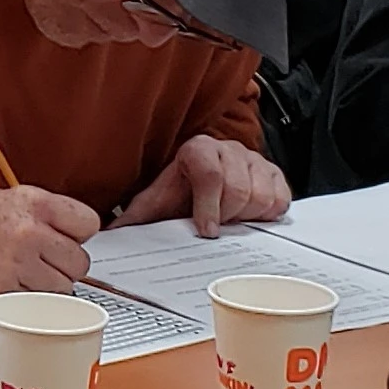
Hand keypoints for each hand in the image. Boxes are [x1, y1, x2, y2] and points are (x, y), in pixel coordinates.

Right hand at [0, 187, 100, 303]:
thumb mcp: (10, 198)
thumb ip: (46, 215)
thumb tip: (75, 236)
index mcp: (34, 203)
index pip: (88, 224)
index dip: (78, 234)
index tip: (67, 239)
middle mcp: (29, 232)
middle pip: (79, 262)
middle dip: (64, 264)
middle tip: (43, 260)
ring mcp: (17, 263)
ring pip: (63, 287)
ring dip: (49, 285)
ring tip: (26, 273)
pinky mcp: (3, 290)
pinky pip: (37, 302)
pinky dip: (29, 299)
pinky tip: (13, 284)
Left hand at [114, 137, 292, 234]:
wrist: (200, 186)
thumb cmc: (178, 195)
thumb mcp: (154, 204)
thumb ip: (134, 219)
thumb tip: (108, 239)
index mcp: (198, 150)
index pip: (210, 175)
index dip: (209, 206)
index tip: (206, 230)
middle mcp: (229, 150)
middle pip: (238, 190)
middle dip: (226, 215)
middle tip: (215, 225)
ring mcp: (255, 160)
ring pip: (262, 197)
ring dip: (246, 216)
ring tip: (229, 218)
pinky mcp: (276, 174)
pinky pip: (281, 200)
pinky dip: (266, 214)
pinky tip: (248, 216)